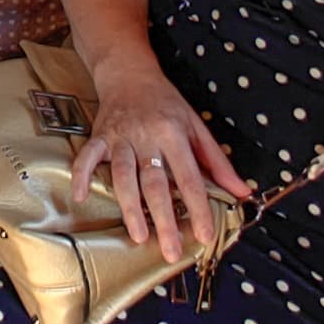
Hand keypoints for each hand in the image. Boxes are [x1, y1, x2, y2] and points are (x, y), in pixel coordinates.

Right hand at [69, 70, 247, 260]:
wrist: (130, 74)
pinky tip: (81, 197)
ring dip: (130, 208)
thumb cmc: (166, 103)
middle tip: (170, 249)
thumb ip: (218, 162)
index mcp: (174, 135)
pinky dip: (82, 176)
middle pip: (155, 184)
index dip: (198, 208)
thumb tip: (242, 191)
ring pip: (123, 176)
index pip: (189, 178)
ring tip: (138, 235)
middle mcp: (147, 137)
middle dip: (164, 219)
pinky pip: (87, 157)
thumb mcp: (197, 126)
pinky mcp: (100, 136)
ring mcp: (120, 137)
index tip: (203, 234)